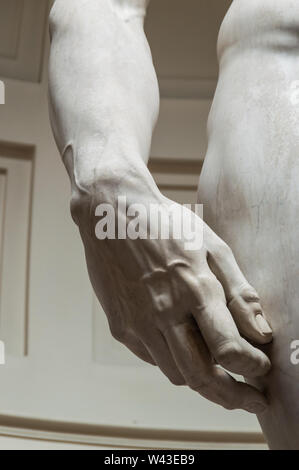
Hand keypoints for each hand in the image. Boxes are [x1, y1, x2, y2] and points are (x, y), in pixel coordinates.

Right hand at [73, 185, 271, 414]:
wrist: (112, 214)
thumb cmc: (167, 226)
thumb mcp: (212, 247)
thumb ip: (239, 293)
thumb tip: (262, 334)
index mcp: (193, 287)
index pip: (229, 348)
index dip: (252, 367)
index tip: (262, 368)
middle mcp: (163, 311)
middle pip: (201, 376)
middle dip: (232, 397)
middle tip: (251, 400)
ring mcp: (137, 322)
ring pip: (175, 374)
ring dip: (202, 381)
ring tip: (220, 375)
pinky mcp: (120, 326)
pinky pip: (152, 358)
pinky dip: (173, 360)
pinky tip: (183, 346)